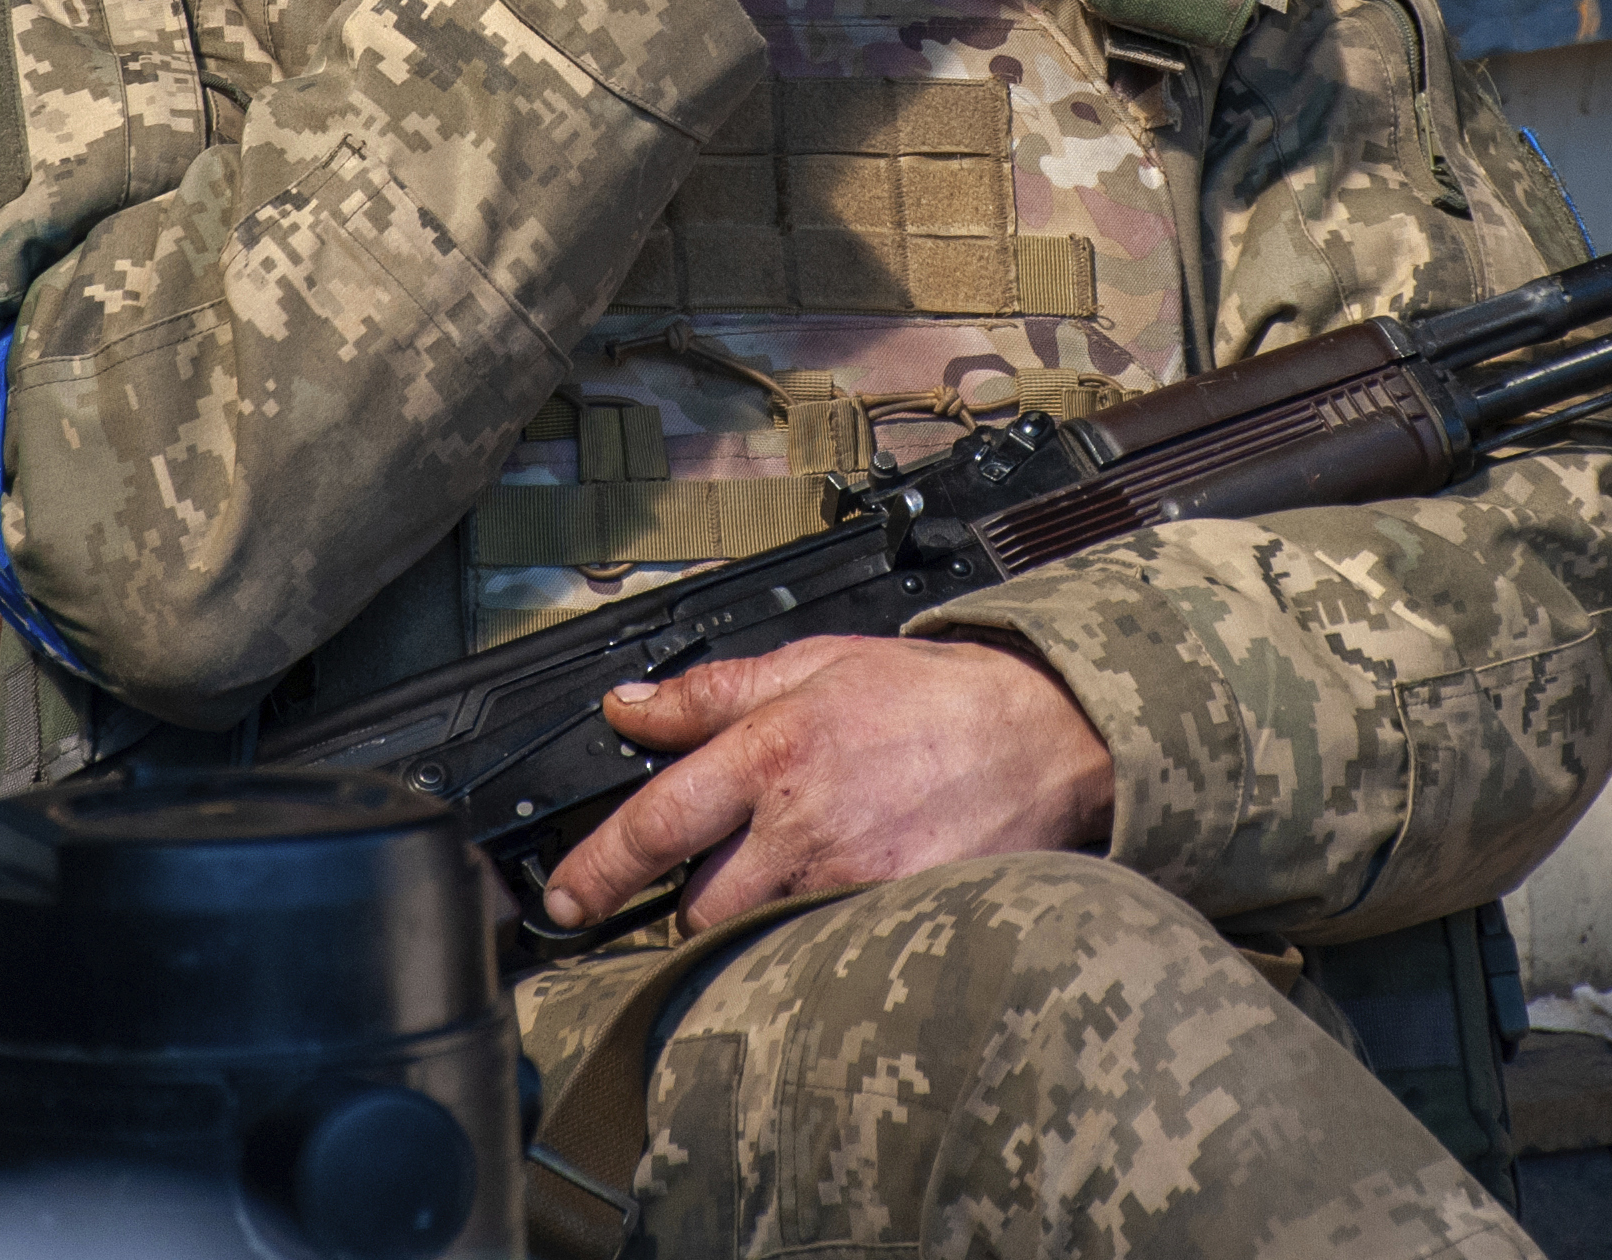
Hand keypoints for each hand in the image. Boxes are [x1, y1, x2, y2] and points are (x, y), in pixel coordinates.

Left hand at [538, 634, 1117, 932]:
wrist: (1045, 739)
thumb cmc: (931, 698)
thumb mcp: (815, 663)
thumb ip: (711, 692)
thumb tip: (627, 708)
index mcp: (773, 752)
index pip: (657, 823)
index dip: (597, 869)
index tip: (566, 898)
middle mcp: (802, 829)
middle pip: (696, 906)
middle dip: (687, 902)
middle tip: (708, 876)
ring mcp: (849, 884)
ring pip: (756, 934)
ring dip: (750, 919)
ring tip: (783, 881)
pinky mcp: (890, 921)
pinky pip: (819, 949)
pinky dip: (810, 935)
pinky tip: (835, 898)